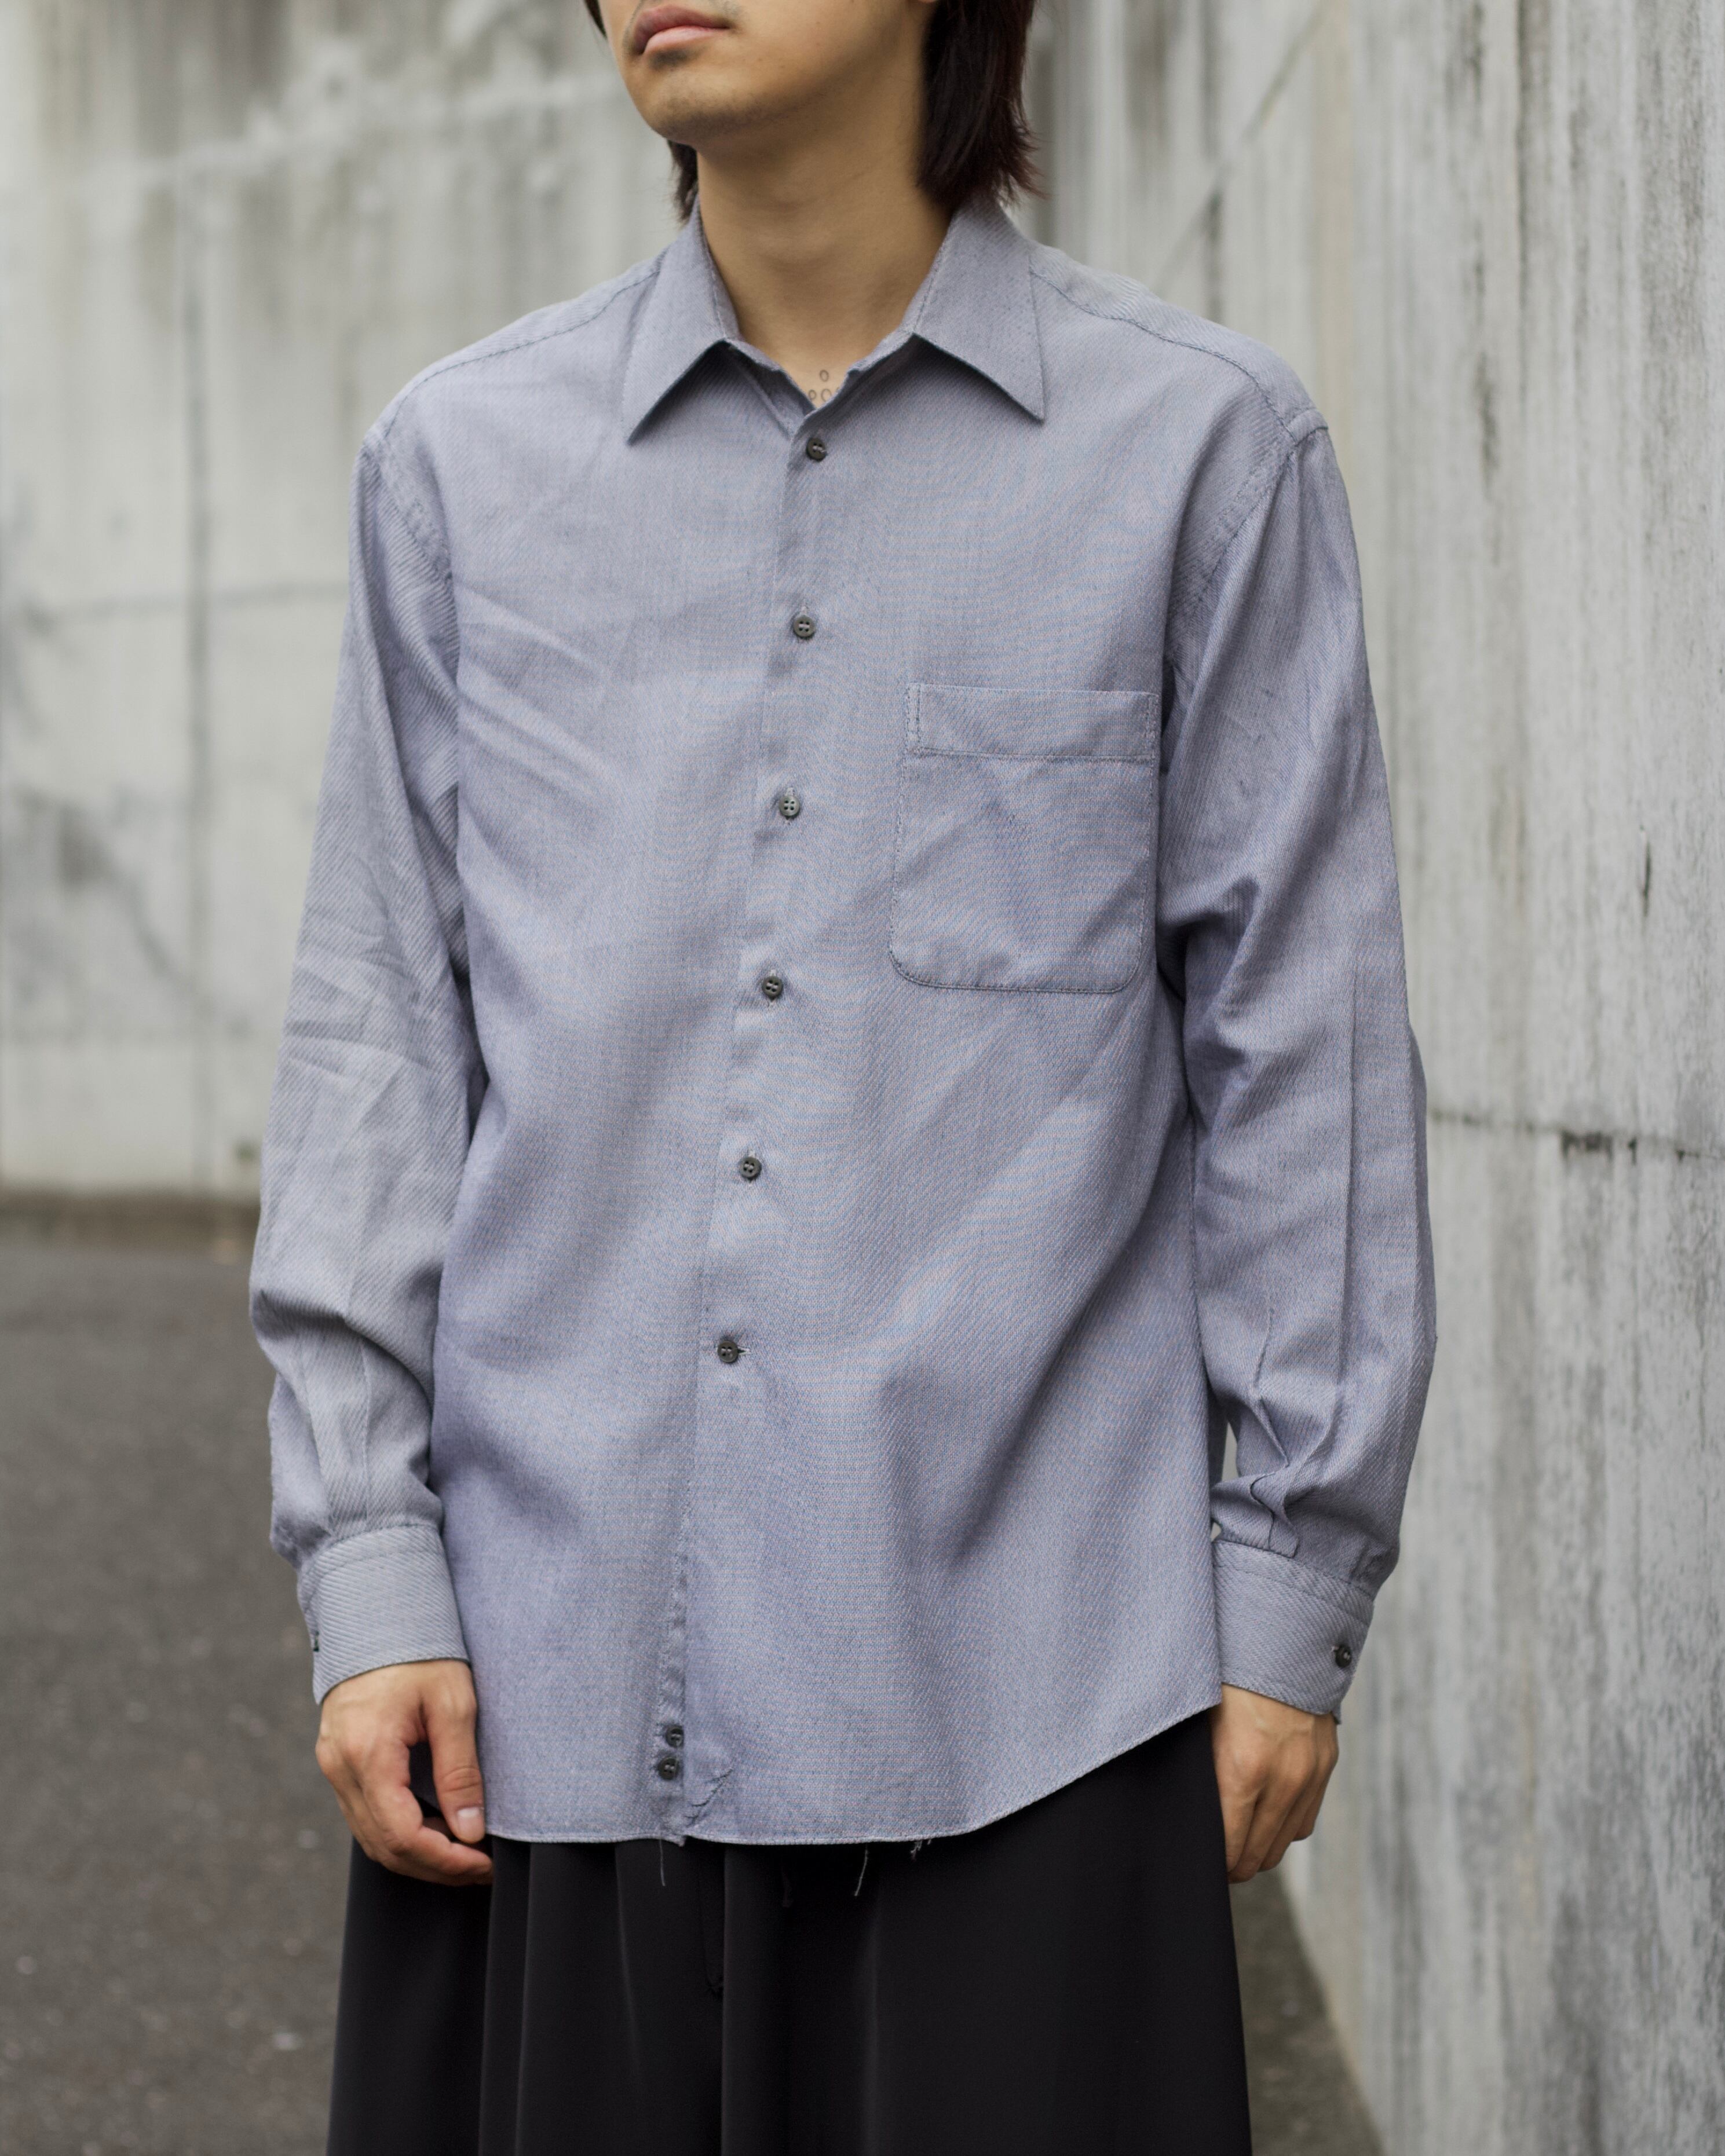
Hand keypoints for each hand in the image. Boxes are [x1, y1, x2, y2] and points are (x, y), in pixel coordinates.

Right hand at [315, 1659, 492, 1884]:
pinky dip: (399, 1834)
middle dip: (434, 1867)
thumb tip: (470, 1831)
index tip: (483, 1865)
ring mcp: (333, 1766)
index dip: (444, 1861)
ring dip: (417, 1856)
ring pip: (370, 1837)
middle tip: (480, 1869)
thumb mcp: (453, 1704)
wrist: (378, 1613)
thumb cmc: (420, 1651)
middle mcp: (340, 1766)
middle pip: (383, 1846)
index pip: (402, 1836)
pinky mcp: (338, 1761)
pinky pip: (364, 1815)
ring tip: (464, 1856)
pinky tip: (435, 1831)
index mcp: (367, 1753)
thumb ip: (460, 1771)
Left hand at [1208, 1683, 1337, 1882]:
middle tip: (1215, 1857)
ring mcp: (1309, 1774)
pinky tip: (1265, 1815)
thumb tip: (1189, 1814)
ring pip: (1283, 1843)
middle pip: (1257, 1855)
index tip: (1200, 1860)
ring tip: (1238, 1840)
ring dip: (1260, 1848)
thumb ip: (1200, 1773)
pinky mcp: (1326, 1765)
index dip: (1213, 1862)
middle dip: (1233, 1863)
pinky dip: (1284, 1825)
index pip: (1229, 1845)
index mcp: (1244, 1769)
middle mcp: (1283, 1779)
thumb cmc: (1226, 1676)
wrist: (1280, 1637)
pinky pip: (1304, 1820)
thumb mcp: (1201, 1723)